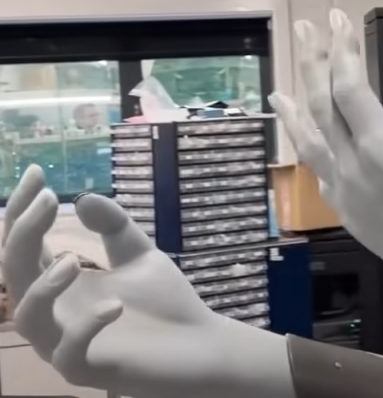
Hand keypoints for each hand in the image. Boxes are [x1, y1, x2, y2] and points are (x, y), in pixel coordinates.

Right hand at [1, 168, 293, 397]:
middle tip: (48, 199)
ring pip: (27, 318)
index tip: (36, 171)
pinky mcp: (87, 371)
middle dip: (23, 233)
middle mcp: (54, 313)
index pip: (26, 244)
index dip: (24, 210)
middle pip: (15, 273)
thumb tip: (83, 198)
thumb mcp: (140, 254)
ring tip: (71, 259)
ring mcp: (65, 344)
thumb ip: (114, 227)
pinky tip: (115, 305)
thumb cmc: (167, 303)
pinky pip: (67, 354)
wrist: (203, 346)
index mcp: (60, 285)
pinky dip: (85, 328)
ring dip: (42, 286)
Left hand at [271, 9, 382, 322]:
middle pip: (321, 108)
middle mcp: (357, 174)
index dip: (341, 51)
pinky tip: (308, 145)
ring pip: (310, 143)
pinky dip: (306, 150)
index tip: (338, 21)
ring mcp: (350, 200)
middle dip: (313, 64)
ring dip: (296, 109)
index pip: (349, 89)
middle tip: (305, 29)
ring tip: (280, 86)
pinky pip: (318, 175)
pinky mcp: (354, 220)